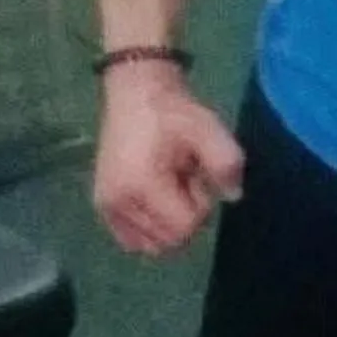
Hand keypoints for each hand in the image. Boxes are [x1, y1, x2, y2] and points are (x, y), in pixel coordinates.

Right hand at [93, 66, 244, 256]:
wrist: (136, 91)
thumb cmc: (174, 111)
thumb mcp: (209, 128)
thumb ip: (227, 162)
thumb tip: (233, 197)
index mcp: (142, 186)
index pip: (184, 229)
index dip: (202, 207)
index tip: (198, 176)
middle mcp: (118, 205)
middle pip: (169, 241)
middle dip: (186, 216)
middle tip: (186, 178)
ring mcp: (106, 208)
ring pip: (152, 245)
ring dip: (169, 222)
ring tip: (171, 185)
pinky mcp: (102, 207)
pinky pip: (133, 240)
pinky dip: (151, 228)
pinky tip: (157, 198)